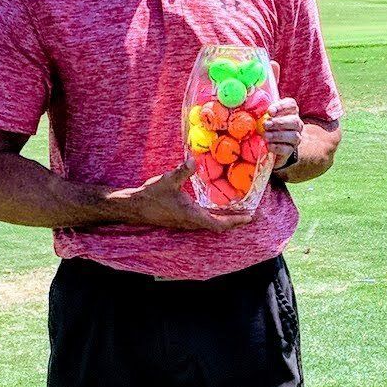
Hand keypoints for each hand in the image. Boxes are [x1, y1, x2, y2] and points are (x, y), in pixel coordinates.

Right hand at [117, 166, 254, 231]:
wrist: (135, 206)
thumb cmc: (151, 195)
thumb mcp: (167, 180)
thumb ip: (182, 171)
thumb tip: (193, 161)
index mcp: (192, 215)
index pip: (219, 224)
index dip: (235, 222)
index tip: (249, 218)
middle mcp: (192, 222)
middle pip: (219, 226)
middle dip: (235, 221)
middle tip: (251, 215)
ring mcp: (187, 222)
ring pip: (212, 224)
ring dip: (226, 220)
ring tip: (239, 212)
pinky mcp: (183, 219)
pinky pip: (204, 220)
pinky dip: (216, 216)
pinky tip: (219, 208)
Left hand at [265, 61, 301, 169]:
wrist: (276, 145)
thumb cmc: (271, 121)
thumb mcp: (269, 103)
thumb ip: (271, 85)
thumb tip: (272, 62)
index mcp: (290, 111)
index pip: (292, 105)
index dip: (282, 107)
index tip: (270, 110)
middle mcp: (295, 123)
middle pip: (294, 121)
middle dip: (280, 122)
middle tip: (266, 123)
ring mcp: (294, 138)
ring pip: (293, 136)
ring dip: (278, 135)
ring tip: (265, 135)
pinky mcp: (289, 152)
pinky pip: (287, 150)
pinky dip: (278, 148)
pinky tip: (268, 146)